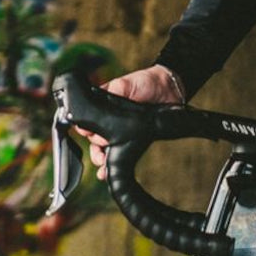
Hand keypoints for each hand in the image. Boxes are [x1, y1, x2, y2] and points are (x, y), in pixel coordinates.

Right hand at [72, 65, 184, 180]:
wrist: (168, 90)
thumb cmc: (144, 83)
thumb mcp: (125, 83)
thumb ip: (112, 90)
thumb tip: (99, 101)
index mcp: (103, 108)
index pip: (87, 122)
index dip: (86, 130)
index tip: (89, 134)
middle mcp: (109, 121)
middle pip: (94, 141)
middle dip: (95, 150)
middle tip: (101, 152)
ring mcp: (120, 132)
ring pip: (103, 151)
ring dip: (101, 161)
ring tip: (102, 166)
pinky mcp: (132, 140)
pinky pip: (119, 155)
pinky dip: (111, 165)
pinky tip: (105, 173)